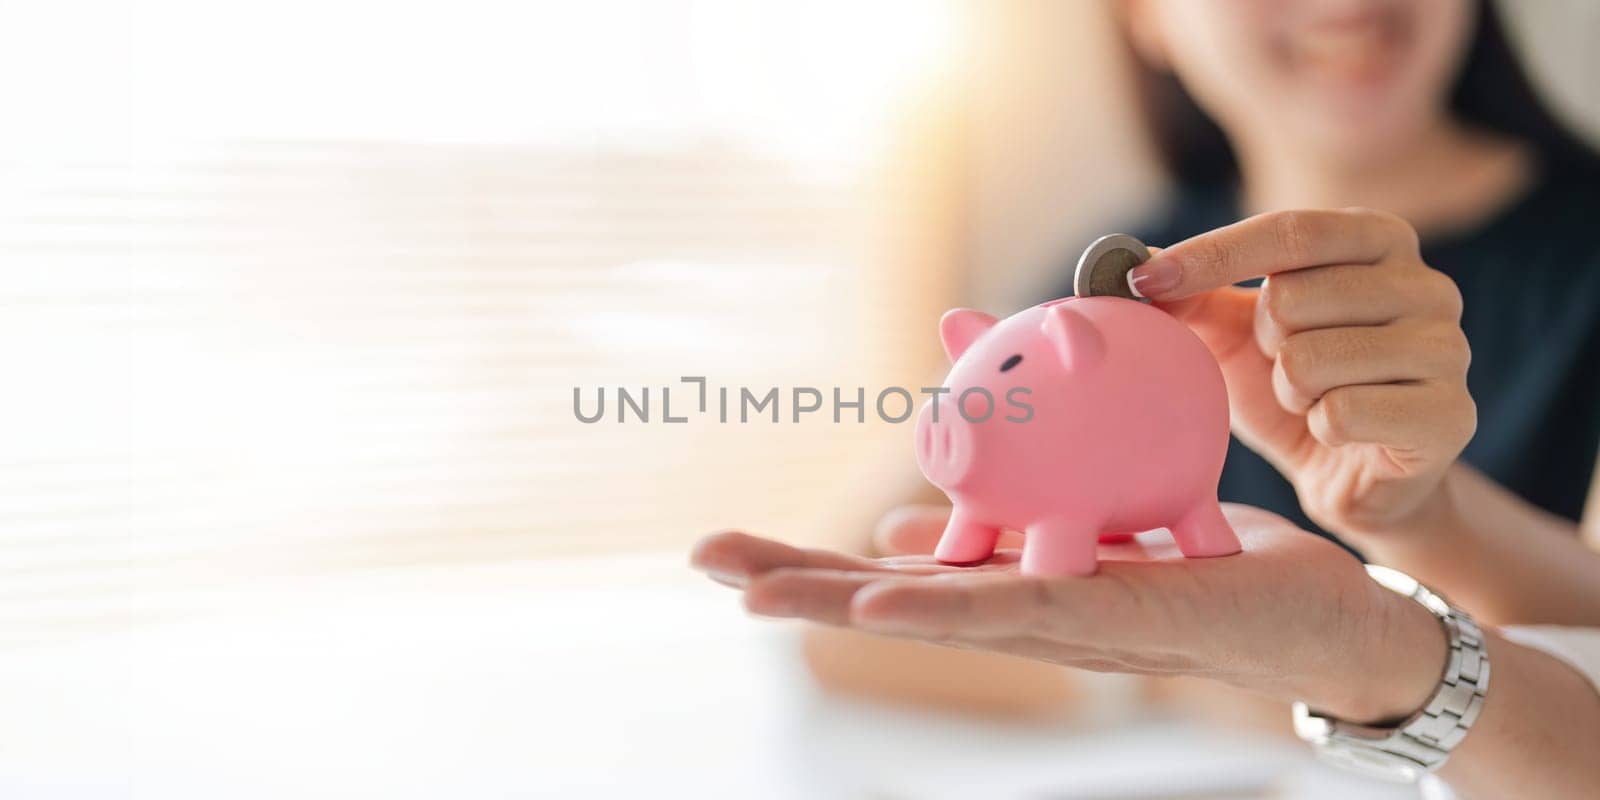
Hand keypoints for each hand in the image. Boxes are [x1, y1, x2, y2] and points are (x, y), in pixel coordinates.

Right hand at [692, 504, 1446, 723]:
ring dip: (846, 601)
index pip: (892, 578)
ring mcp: (1067, 627)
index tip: (729, 555)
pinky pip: (1026, 606)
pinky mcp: (1123, 620)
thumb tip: (904, 520)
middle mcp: (1026, 617)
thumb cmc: (1207, 576)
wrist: (1332, 626)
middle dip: (797, 584)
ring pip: (938, 613)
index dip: (810, 568)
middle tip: (704, 562)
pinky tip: (886, 602)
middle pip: (892, 602)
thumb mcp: (1089, 529)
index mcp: (1012, 590)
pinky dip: (948, 605)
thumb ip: (1002, 525)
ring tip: (760, 590)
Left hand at [1128, 209, 1474, 538]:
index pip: (1288, 230)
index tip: (1142, 284)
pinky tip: (1338, 432)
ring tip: (1312, 399)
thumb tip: (1122, 262)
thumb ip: (1189, 291)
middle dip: (1262, 342)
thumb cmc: (1293, 387)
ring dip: (1289, 390)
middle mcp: (1427, 283)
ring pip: (1311, 359)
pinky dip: (1319, 429)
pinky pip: (1341, 414)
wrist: (1352, 477)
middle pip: (1292, 298)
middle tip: (1283, 364)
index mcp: (1379, 239)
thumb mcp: (1233, 331)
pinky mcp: (1452, 415)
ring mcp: (1448, 349)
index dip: (1209, 255)